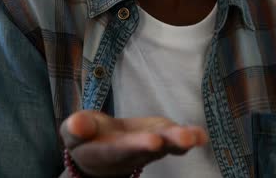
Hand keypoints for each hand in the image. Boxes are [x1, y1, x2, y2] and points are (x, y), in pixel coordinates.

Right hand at [60, 110, 207, 176]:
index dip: (138, 145)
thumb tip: (76, 123)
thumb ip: (76, 128)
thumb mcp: (73, 133)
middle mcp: (133, 152)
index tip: (153, 141)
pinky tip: (202, 135)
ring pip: (167, 146)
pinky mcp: (162, 138)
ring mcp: (151, 147)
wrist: (101, 148)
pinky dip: (191, 138)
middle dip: (167, 142)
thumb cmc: (86, 138)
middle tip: (183, 139)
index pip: (122, 149)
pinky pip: (177, 141)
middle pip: (149, 149)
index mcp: (108, 152)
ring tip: (195, 137)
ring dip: (181, 141)